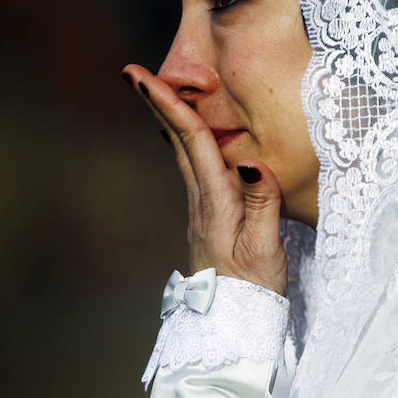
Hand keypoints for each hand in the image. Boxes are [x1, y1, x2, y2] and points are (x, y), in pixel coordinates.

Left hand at [122, 64, 287, 296]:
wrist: (231, 325)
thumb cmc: (251, 290)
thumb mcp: (265, 248)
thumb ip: (262, 204)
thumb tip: (253, 161)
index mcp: (215, 200)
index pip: (191, 141)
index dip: (168, 105)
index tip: (139, 77)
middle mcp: (201, 200)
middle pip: (177, 141)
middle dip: (156, 103)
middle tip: (132, 73)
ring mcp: (201, 209)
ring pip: (181, 154)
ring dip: (167, 120)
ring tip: (154, 92)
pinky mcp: (207, 218)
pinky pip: (192, 169)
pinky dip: (183, 142)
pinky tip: (183, 138)